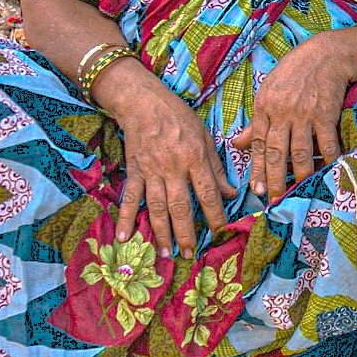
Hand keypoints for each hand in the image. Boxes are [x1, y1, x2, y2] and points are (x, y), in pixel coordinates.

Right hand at [100, 68, 237, 258]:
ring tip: (166, 253)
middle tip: (189, 254)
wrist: (144, 103)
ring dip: (161, 232)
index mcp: (195, 158)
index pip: (208, 193)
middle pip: (180, 206)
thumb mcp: (205, 137)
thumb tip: (231, 194)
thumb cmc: (179, 118)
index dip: (215, 215)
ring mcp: (152, 170)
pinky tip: (124, 237)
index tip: (220, 233)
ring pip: (157, 206)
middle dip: (186, 232)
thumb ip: (216, 168)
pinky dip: (126, 217)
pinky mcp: (135, 170)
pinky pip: (130, 197)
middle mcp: (174, 167)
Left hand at [230, 32, 356, 202]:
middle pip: (277, 152)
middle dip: (274, 179)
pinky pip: (327, 142)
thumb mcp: (268, 93)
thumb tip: (237, 145)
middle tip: (273, 199)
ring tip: (299, 190)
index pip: (259, 145)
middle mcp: (282, 113)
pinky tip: (328, 170)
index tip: (255, 190)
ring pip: (301, 152)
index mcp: (264, 108)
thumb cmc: (294, 73)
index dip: (257, 170)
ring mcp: (304, 114)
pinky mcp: (325, 113)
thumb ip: (256, 122)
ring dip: (301, 174)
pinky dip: (328, 158)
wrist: (325, 54)